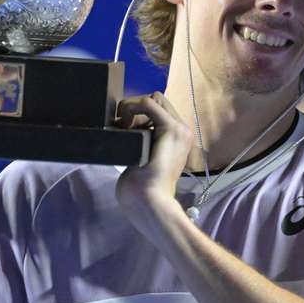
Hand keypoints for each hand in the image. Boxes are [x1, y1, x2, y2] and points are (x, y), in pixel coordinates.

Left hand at [114, 92, 192, 222]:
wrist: (151, 204)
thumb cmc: (143, 191)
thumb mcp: (142, 162)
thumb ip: (141, 146)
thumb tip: (125, 133)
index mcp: (177, 139)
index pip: (159, 111)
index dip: (138, 113)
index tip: (123, 129)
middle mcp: (182, 132)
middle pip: (158, 101)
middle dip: (136, 107)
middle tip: (122, 126)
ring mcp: (180, 129)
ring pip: (154, 98)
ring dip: (133, 107)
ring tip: (122, 127)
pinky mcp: (172, 129)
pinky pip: (149, 102)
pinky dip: (132, 106)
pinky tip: (123, 123)